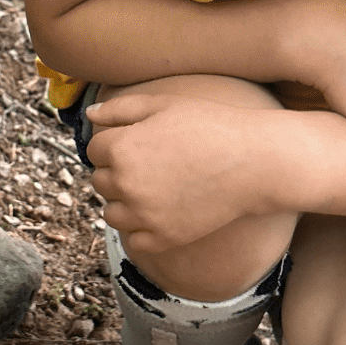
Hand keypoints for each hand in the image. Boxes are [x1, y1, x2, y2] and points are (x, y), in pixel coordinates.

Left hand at [84, 95, 269, 255]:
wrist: (255, 161)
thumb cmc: (211, 126)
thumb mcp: (163, 105)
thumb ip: (121, 109)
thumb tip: (90, 116)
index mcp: (122, 149)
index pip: (94, 149)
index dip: (114, 142)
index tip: (138, 141)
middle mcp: (126, 184)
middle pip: (100, 180)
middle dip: (117, 171)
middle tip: (150, 163)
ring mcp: (144, 215)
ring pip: (111, 212)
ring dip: (123, 201)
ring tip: (153, 187)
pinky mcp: (164, 238)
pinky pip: (134, 239)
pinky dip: (141, 228)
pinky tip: (160, 211)